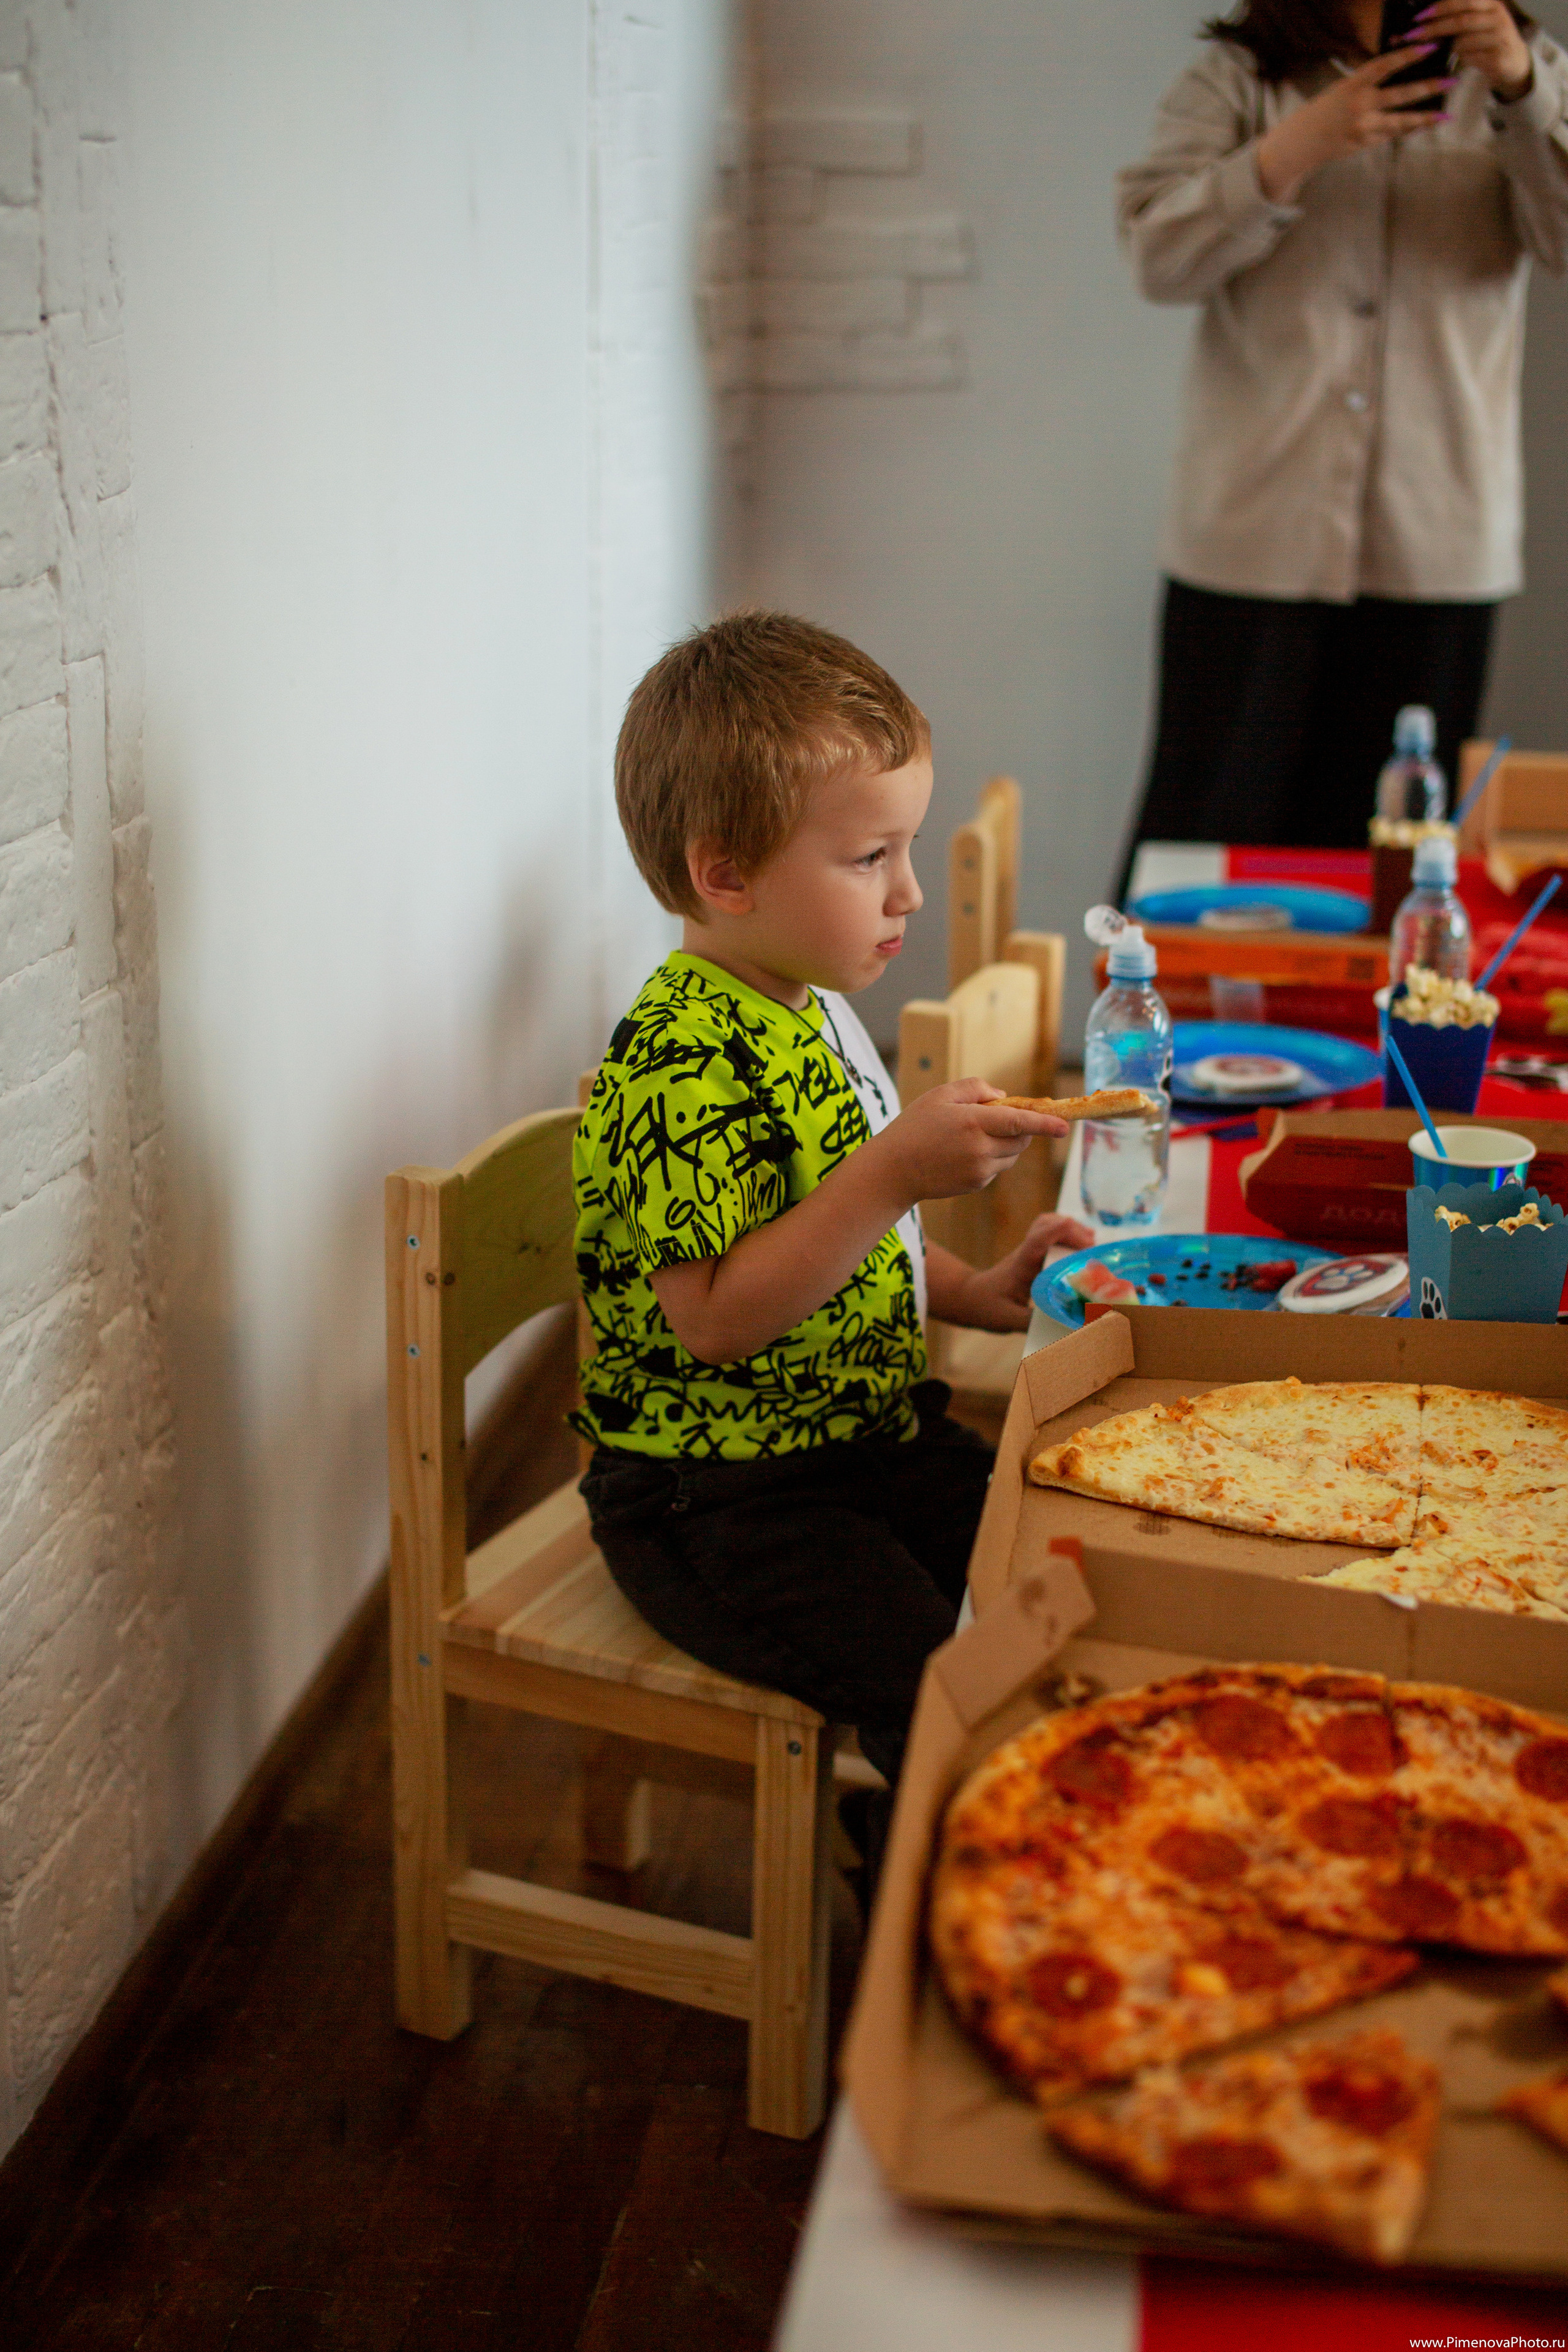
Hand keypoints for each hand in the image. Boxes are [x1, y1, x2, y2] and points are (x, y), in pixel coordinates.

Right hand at [874, 1079, 1066, 1207]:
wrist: (893, 1170)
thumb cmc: (914, 1127)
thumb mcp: (939, 1095)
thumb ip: (975, 1088)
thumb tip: (1005, 1097)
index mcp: (972, 1122)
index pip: (1019, 1122)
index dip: (1044, 1124)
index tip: (1064, 1126)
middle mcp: (980, 1149)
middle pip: (1021, 1139)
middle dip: (1021, 1128)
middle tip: (998, 1118)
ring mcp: (979, 1170)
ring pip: (1011, 1155)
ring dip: (1006, 1143)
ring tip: (972, 1136)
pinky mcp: (976, 1184)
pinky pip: (997, 1167)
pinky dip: (990, 1157)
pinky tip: (962, 1153)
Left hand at [949, 1212, 1096, 1332]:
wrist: (970, 1297)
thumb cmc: (987, 1307)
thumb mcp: (1008, 1319)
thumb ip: (1032, 1322)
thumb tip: (1064, 1326)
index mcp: (1021, 1265)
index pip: (1037, 1241)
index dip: (1058, 1233)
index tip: (1084, 1236)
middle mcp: (1026, 1252)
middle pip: (1047, 1225)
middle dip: (1073, 1231)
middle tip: (1093, 1247)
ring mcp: (1030, 1251)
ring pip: (1049, 1226)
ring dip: (1072, 1231)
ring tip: (1092, 1245)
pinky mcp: (1034, 1254)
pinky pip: (1051, 1235)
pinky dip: (1068, 1235)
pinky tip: (1082, 1248)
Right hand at [1256, 48, 1451, 200]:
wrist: (1303, 142)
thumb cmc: (1324, 110)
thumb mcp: (1342, 88)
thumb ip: (1367, 82)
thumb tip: (1396, 71)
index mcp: (1353, 84)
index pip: (1385, 65)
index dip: (1408, 55)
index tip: (1429, 48)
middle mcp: (1360, 106)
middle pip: (1400, 94)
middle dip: (1427, 88)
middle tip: (1450, 81)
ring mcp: (1364, 127)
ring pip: (1401, 121)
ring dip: (1424, 118)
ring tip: (1444, 115)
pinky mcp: (1365, 143)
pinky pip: (1392, 134)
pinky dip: (1408, 129)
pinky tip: (1424, 125)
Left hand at [1413, 0, 1532, 97]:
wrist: (1514, 60)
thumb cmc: (1487, 40)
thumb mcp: (1476, 22)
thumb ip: (1458, 17)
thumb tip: (1424, 19)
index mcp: (1490, 3)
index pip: (1464, 1)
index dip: (1441, 6)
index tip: (1420, 16)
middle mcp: (1497, 16)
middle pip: (1462, 20)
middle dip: (1436, 28)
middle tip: (1415, 35)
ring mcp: (1500, 36)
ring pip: (1465, 41)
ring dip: (1448, 47)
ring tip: (1435, 50)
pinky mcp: (1499, 56)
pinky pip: (1471, 58)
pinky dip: (1460, 60)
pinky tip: (1455, 63)